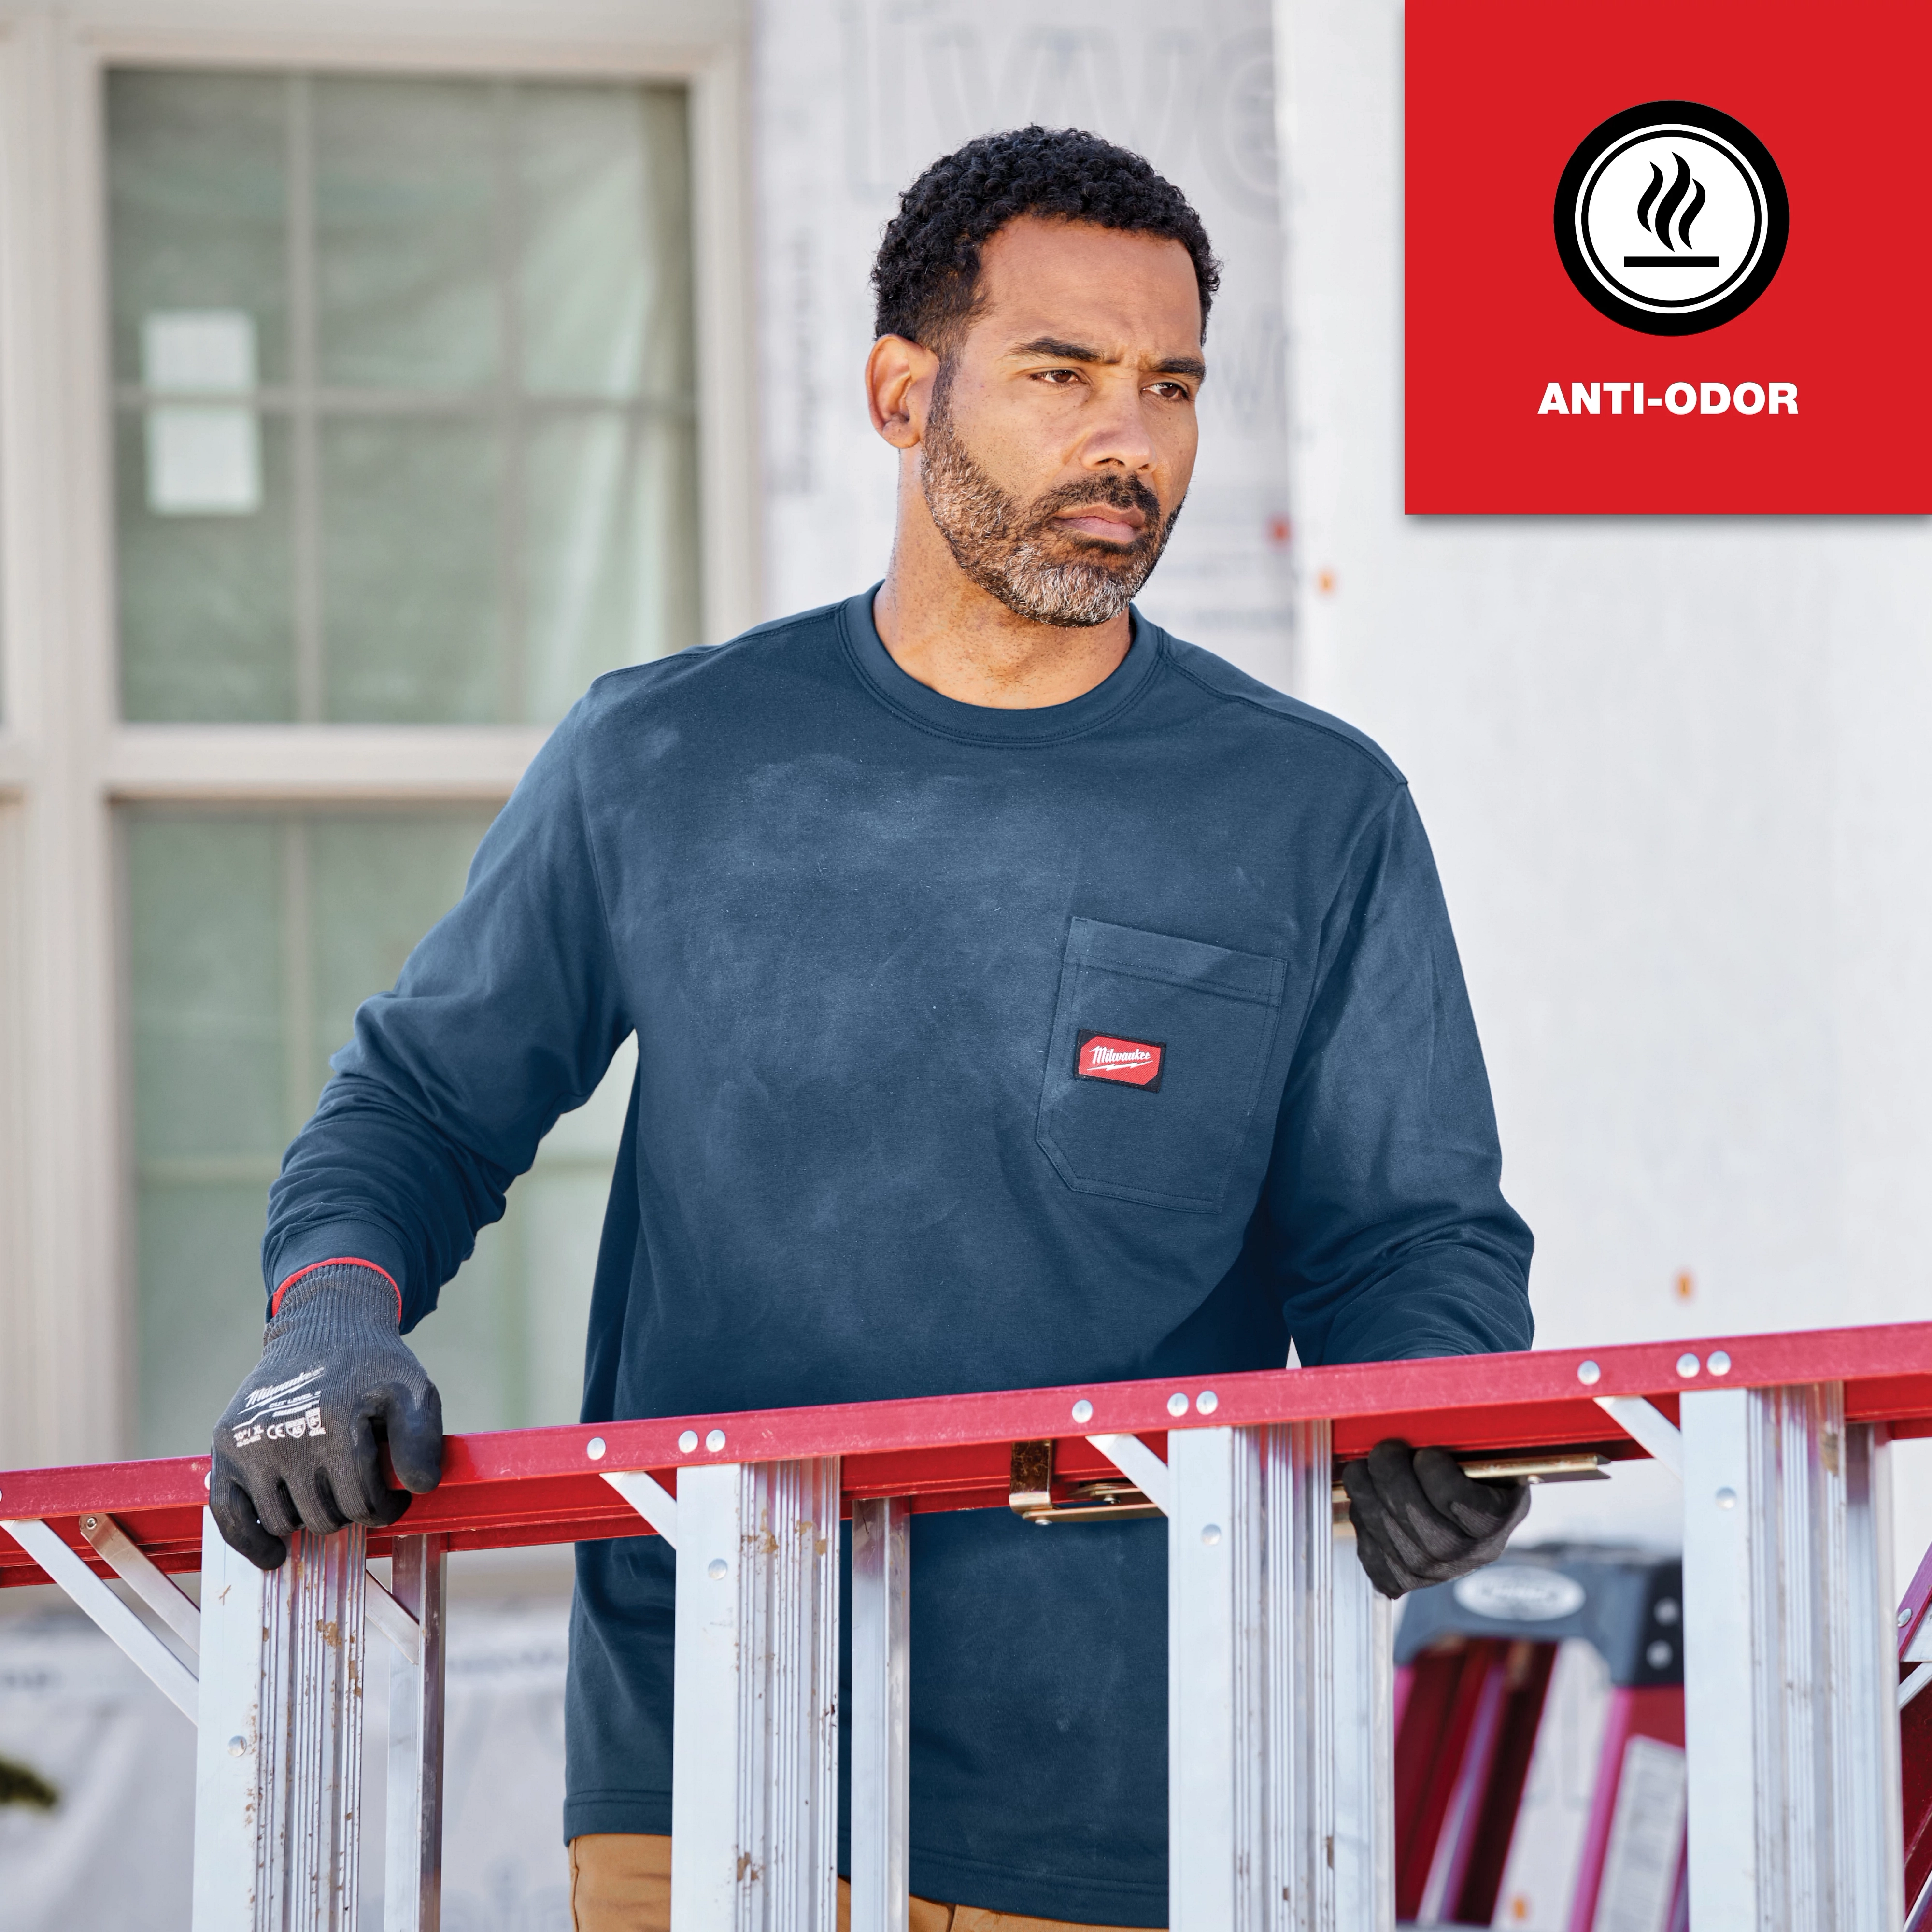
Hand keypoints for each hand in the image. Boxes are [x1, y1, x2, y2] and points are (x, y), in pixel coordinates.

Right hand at [210, 1263, 442, 1568]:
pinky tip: (274, 1555)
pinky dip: (249, 1542)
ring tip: (328, 1491)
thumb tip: (417, 1487)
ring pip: (282, 1522)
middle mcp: (286, 1433)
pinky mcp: (225, 1446)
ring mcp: (250, 1442)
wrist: (323, 1327)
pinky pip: (228, 1513)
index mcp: (335, 1420)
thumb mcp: (413, 1390)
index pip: (364, 1502)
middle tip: (360, 1488)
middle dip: (350, 1510)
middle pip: (324, 1516)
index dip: (387, 1507)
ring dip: (309, 1518)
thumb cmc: (372, 1366)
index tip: (394, 1495)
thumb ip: (422, 1438)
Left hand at [1341, 1439, 1529, 1599]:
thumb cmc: (1458, 1458)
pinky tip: (1363, 1503)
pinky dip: (1364, 1533)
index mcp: (1502, 1513)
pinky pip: (1380, 1567)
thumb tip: (1424, 1420)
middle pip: (1434, 1538)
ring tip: (1360, 1471)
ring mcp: (1443, 1572)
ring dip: (1369, 1503)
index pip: (1471, 1510)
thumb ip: (1456, 1435)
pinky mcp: (1409, 1580)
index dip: (1439, 1482)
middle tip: (1382, 1452)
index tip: (1425, 1455)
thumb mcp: (1471, 1441)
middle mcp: (1477, 1552)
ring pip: (1402, 1552)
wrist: (1455, 1490)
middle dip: (1395, 1487)